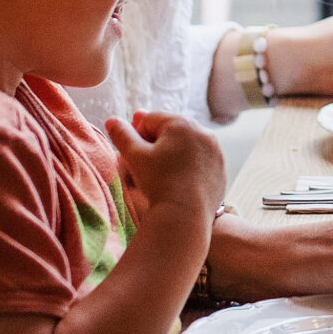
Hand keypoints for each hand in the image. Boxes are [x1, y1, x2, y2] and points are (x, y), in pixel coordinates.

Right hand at [105, 111, 224, 223]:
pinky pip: (201, 162)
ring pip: (187, 146)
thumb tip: (112, 120)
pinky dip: (190, 167)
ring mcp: (215, 151)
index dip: (137, 134)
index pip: (150, 119)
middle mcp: (203, 132)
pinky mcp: (220, 169)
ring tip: (162, 173)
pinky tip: (179, 182)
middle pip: (171, 131)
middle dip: (156, 142)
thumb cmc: (158, 182)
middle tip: (145, 162)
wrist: (185, 215)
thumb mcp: (134, 156)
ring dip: (174, 153)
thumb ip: (122, 135)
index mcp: (181, 123)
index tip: (133, 153)